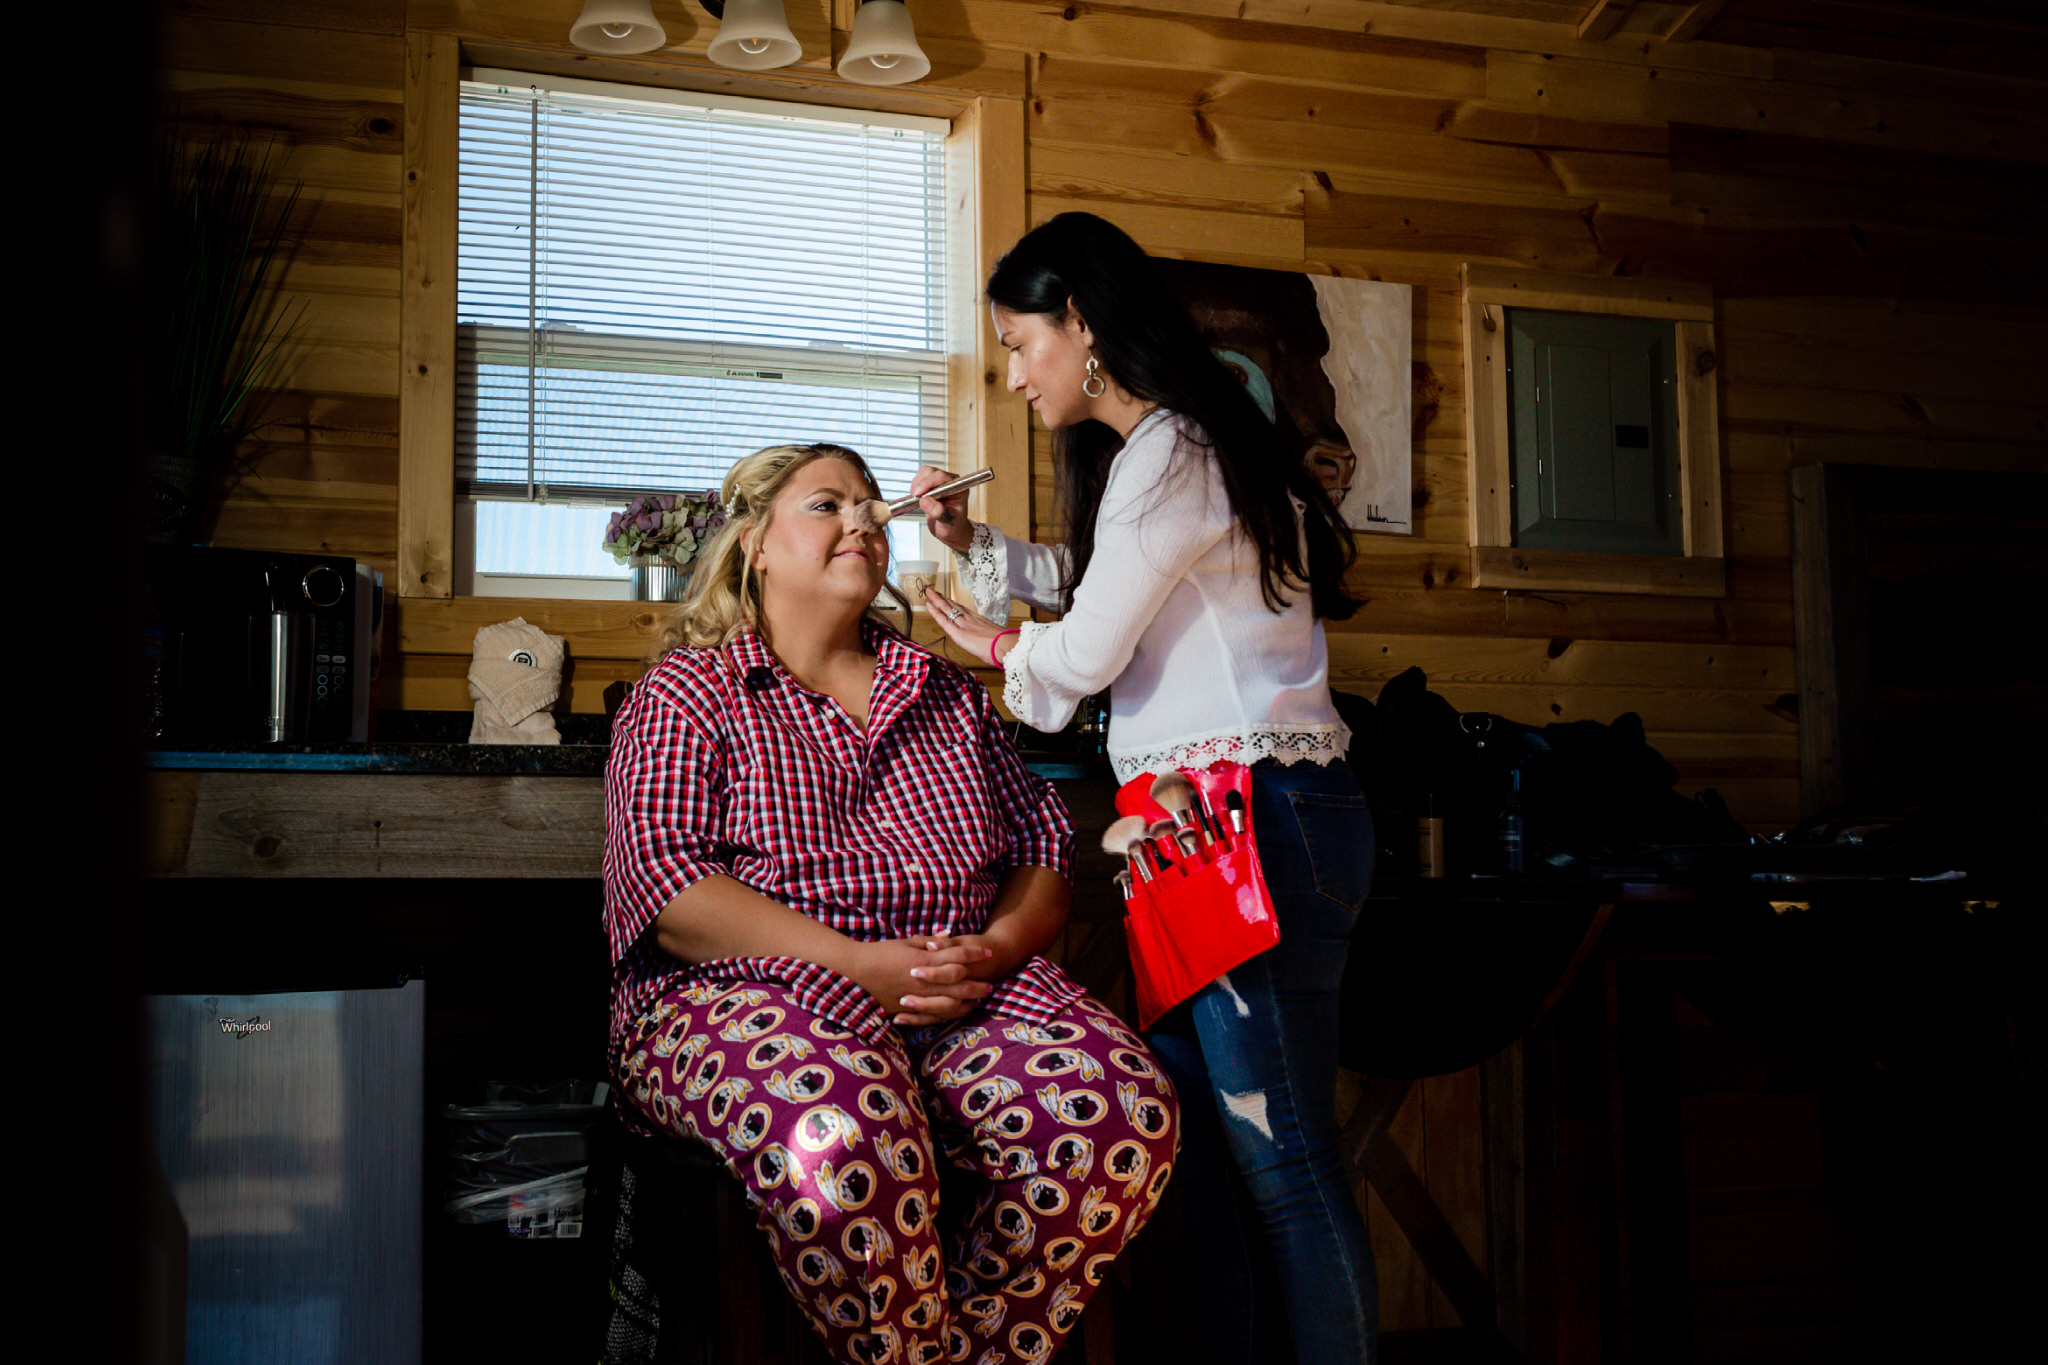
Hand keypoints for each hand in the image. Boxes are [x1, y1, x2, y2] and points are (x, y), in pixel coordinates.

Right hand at [854, 937, 996, 1027]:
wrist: (854, 971)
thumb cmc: (879, 952)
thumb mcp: (905, 942)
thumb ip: (929, 941)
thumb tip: (949, 936)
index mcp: (924, 960)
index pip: (957, 956)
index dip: (976, 955)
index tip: (989, 953)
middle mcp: (923, 981)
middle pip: (959, 983)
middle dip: (977, 984)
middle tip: (991, 986)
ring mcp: (916, 998)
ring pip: (949, 1004)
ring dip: (966, 1003)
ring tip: (977, 1002)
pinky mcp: (907, 1010)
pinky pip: (932, 1017)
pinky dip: (946, 1016)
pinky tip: (954, 1013)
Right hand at [909, 464, 976, 552]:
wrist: (949, 531)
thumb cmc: (953, 527)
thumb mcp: (947, 523)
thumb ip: (938, 512)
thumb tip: (925, 501)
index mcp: (958, 488)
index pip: (942, 476)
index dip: (928, 482)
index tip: (918, 494)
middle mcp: (950, 482)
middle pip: (931, 471)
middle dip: (921, 483)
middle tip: (916, 497)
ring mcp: (940, 482)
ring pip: (923, 473)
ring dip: (917, 484)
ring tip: (918, 499)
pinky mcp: (931, 485)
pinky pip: (919, 478)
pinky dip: (915, 487)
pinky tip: (918, 498)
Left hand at [924, 588, 1017, 666]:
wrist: (1005, 646)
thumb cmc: (1004, 646)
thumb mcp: (997, 640)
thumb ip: (990, 640)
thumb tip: (991, 645)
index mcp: (980, 621)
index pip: (963, 610)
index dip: (954, 604)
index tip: (948, 599)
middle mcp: (970, 619)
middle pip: (954, 606)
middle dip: (944, 598)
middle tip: (935, 591)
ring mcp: (964, 624)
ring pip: (947, 609)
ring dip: (937, 600)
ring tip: (929, 593)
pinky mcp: (958, 633)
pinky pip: (944, 620)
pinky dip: (935, 612)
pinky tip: (929, 605)